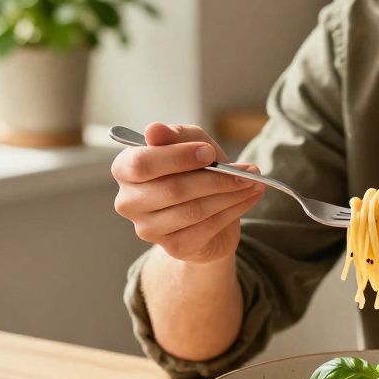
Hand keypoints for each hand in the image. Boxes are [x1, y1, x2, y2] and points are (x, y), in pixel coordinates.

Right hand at [112, 122, 265, 262]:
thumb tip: (153, 130)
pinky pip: (206, 228)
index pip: (142, 164)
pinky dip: (233, 211)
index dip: (178, 157)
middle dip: (216, 179)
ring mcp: (147, 229)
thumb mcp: (189, 142)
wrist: (206, 209)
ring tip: (254, 182)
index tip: (210, 153)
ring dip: (230, 195)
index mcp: (125, 169)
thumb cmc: (193, 168)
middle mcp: (129, 202)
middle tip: (247, 171)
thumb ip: (174, 136)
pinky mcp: (173, 248)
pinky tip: (247, 198)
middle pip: (173, 190)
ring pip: (193, 210)